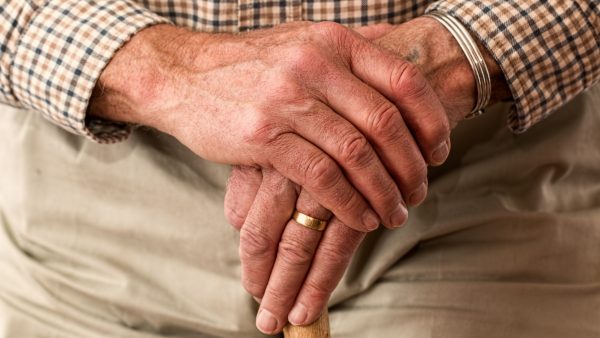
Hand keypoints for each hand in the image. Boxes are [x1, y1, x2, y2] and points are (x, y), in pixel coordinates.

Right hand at [225, 18, 511, 334]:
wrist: (183, 75)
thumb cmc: (249, 66)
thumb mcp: (301, 41)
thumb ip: (348, 48)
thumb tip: (396, 49)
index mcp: (332, 41)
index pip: (403, 79)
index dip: (432, 119)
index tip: (440, 151)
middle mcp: (314, 65)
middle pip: (385, 122)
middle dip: (411, 165)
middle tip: (419, 191)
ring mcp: (287, 100)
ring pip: (356, 153)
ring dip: (383, 191)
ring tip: (394, 213)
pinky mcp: (263, 137)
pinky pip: (321, 177)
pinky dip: (348, 203)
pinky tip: (360, 218)